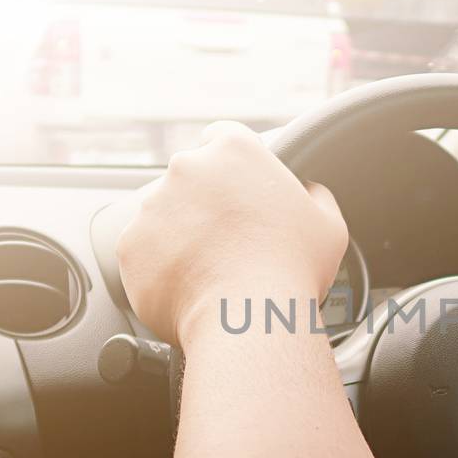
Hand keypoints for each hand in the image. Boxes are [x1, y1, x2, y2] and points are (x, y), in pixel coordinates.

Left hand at [117, 122, 348, 344]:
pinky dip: (161, 266)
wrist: (249, 320)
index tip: (236, 185)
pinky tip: (190, 285)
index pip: (222, 137)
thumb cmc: (292, 270)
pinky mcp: (130, 245)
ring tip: (210, 269)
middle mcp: (186, 168)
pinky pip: (144, 251)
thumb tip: (308, 193)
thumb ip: (313, 195)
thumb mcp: (327, 223)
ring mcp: (152, 206)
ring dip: (180, 233)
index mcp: (234, 151)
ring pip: (163, 214)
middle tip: (228, 238)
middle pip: (189, 176)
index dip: (230, 163)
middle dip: (203, 202)